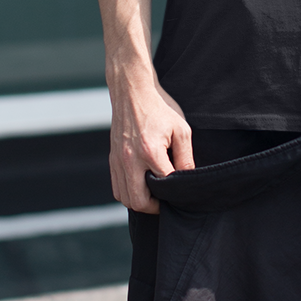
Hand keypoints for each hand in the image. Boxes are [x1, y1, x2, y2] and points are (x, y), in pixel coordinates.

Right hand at [107, 70, 192, 212]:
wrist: (132, 93)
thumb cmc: (159, 109)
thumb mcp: (181, 130)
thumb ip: (186, 158)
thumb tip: (188, 179)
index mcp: (150, 152)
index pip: (164, 185)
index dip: (174, 194)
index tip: (181, 194)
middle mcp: (130, 160)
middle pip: (139, 202)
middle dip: (154, 207)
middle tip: (166, 201)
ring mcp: (118, 160)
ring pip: (124, 198)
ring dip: (139, 202)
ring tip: (153, 195)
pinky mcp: (112, 159)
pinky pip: (116, 187)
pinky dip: (128, 193)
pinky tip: (141, 186)